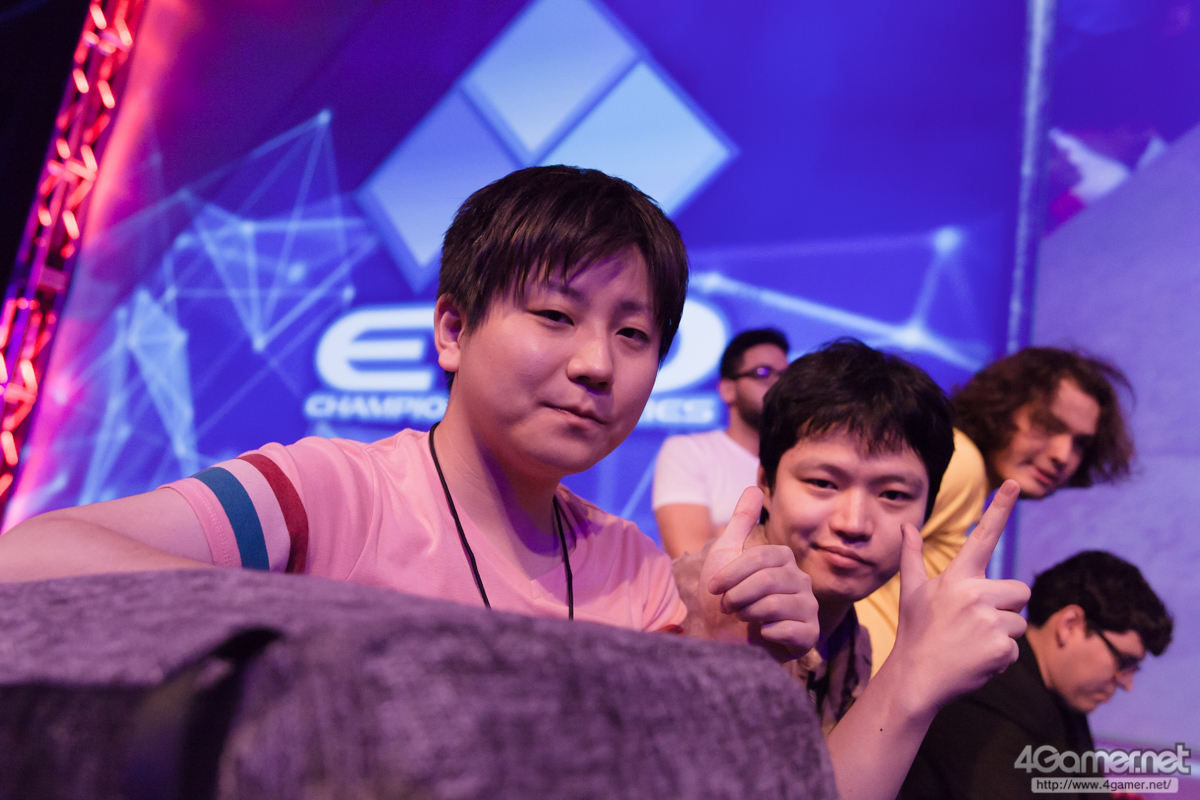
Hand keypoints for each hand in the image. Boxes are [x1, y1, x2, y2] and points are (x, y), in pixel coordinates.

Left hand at [697, 487, 819, 658]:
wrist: (722, 643)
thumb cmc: (722, 600)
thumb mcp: (725, 556)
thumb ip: (741, 522)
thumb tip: (753, 487)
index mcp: (784, 561)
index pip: (763, 557)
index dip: (733, 573)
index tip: (713, 587)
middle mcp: (801, 582)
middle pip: (769, 581)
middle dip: (738, 595)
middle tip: (727, 606)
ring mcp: (808, 609)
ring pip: (776, 605)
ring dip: (748, 614)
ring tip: (742, 618)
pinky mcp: (809, 636)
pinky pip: (791, 630)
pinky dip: (766, 633)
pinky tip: (761, 634)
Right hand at [889, 479, 1030, 709]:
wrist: (916, 678)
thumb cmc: (916, 632)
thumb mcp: (912, 591)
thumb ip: (912, 556)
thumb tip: (906, 526)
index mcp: (957, 577)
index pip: (982, 536)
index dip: (999, 508)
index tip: (1013, 483)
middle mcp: (974, 594)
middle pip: (1019, 591)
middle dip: (1005, 608)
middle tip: (975, 624)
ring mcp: (989, 621)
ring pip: (1019, 622)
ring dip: (1002, 635)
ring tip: (972, 644)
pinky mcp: (1001, 647)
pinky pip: (1016, 649)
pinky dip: (1000, 659)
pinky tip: (976, 661)